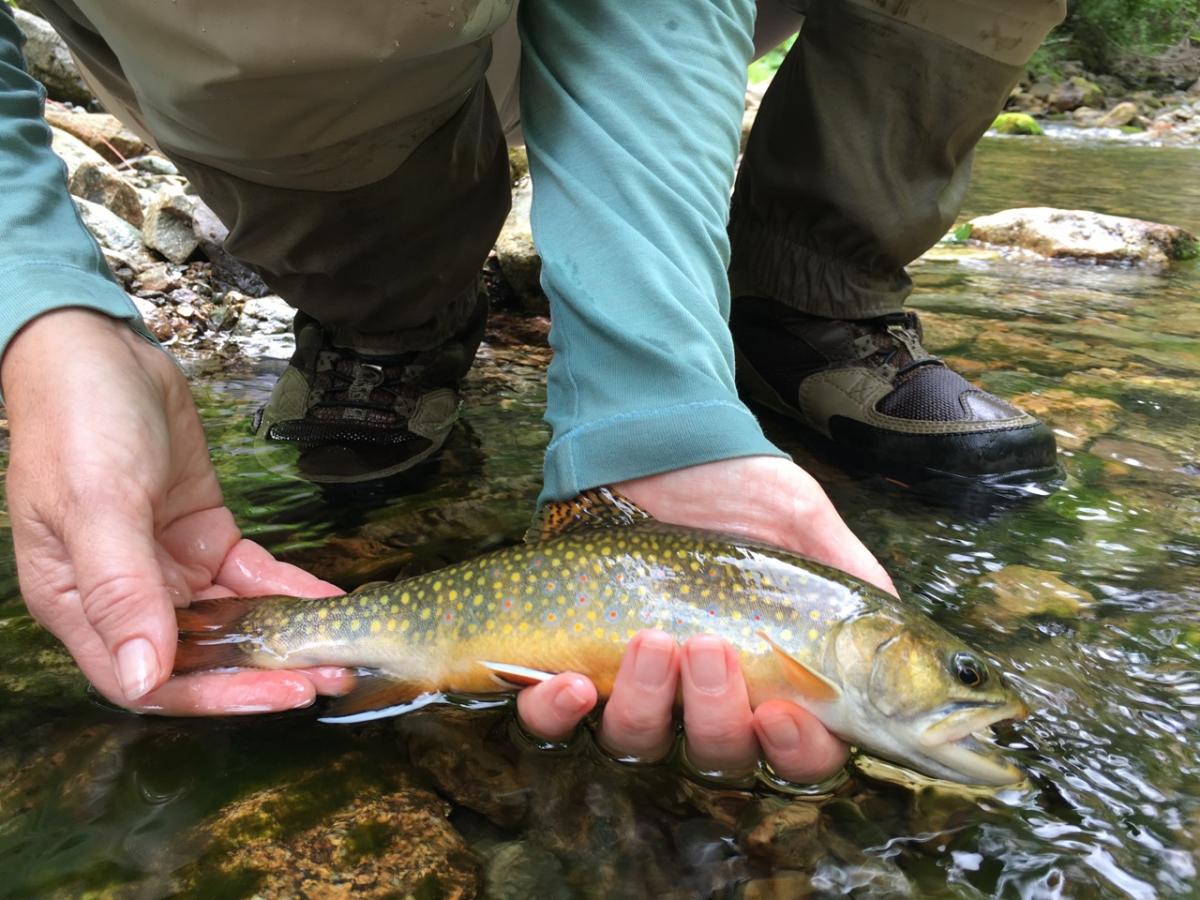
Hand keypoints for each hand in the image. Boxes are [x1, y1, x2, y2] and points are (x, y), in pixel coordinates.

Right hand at [2, 309, 353, 713]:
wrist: (102, 353)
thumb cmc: (78, 425)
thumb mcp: (96, 507)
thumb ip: (121, 592)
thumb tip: (144, 675)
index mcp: (81, 606)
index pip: (150, 681)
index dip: (216, 697)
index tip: (280, 694)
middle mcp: (127, 596)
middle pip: (200, 658)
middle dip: (264, 673)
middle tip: (330, 676)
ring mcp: (169, 566)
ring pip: (233, 620)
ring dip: (285, 637)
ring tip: (343, 649)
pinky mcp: (203, 535)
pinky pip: (251, 575)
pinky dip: (290, 589)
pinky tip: (330, 601)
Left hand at [516, 456, 894, 781]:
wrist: (650, 442)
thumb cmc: (732, 483)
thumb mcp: (802, 518)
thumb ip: (850, 575)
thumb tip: (892, 625)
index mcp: (771, 675)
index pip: (798, 751)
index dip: (796, 753)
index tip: (783, 715)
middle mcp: (703, 695)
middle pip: (719, 757)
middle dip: (716, 716)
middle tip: (711, 648)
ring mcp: (634, 686)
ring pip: (640, 743)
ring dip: (646, 704)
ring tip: (649, 639)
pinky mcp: (569, 664)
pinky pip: (552, 721)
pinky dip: (557, 713)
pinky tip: (570, 681)